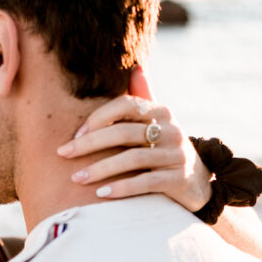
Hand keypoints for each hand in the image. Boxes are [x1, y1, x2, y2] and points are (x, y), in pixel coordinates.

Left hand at [56, 66, 211, 211]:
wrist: (198, 182)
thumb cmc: (165, 149)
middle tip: (63, 154)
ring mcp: (176, 155)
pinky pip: (146, 182)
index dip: (98, 118)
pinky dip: (122, 187)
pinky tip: (101, 194)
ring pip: (132, 159)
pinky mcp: (178, 179)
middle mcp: (171, 130)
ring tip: (76, 179)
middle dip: (89, 144)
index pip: (125, 105)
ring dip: (100, 170)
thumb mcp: (157, 123)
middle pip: (123, 133)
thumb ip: (143, 98)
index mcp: (160, 112)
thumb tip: (135, 67)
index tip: (74, 135)